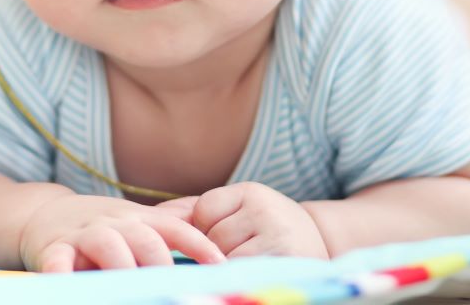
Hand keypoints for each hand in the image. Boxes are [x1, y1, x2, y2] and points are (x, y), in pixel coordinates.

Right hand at [19, 194, 225, 272]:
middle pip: (144, 237)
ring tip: (131, 289)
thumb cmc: (102, 227)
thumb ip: (169, 234)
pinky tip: (68, 286)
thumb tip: (214, 250)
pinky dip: (62, 273)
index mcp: (139, 219)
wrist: (44, 214)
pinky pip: (57, 260)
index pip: (175, 227)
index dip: (199, 244)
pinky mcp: (53, 248)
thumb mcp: (135, 223)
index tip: (220, 265)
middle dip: (161, 263)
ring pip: (107, 244)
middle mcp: (115, 223)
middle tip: (173, 290)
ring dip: (122, 267)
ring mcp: (84, 234)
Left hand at [158, 183, 328, 258]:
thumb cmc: (266, 230)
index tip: (224, 237)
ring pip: (225, 259)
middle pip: (212, 238)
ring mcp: (277, 236)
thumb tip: (148, 216)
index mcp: (251, 192)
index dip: (205, 230)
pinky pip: (242, 274)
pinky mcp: (285, 261)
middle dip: (216, 253)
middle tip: (240, 254)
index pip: (203, 212)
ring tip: (250, 263)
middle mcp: (265, 208)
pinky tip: (251, 274)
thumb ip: (193, 210)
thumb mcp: (237, 210)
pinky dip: (240, 278)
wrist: (321, 247)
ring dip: (230, 268)